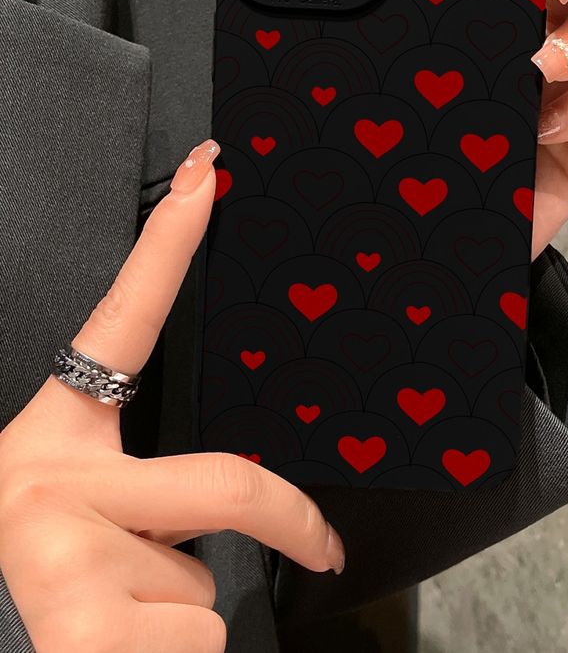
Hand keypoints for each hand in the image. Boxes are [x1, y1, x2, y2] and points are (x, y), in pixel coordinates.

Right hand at [0, 140, 344, 652]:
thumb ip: (143, 501)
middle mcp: (51, 484)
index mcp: (53, 442)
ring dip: (176, 616)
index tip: (206, 169)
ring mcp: (66, 555)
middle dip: (293, 522)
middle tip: (327, 548)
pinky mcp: (86, 631)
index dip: (166, 241)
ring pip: (200, 585)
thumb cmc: (32, 581)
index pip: (120, 318)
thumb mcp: (73, 522)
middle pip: (231, 483)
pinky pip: (193, 639)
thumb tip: (232, 532)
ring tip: (110, 630)